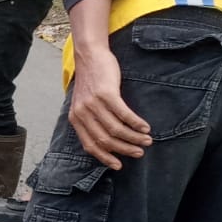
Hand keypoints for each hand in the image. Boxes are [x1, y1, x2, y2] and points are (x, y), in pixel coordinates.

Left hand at [67, 51, 152, 169]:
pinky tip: (144, 127)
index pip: (90, 145)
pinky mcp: (106, 93)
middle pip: (105, 140)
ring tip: (146, 140)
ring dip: (134, 137)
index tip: (118, 165)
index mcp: (75, 119)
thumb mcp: (84, 103)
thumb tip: (106, 141)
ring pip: (116, 129)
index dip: (105, 157)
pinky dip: (136, 123)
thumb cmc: (90, 80)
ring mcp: (93, 103)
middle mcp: (82, 113)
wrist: (90, 56)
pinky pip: (124, 114)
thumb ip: (90, 120)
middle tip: (139, 152)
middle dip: (124, 149)